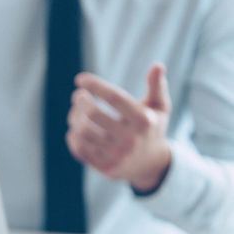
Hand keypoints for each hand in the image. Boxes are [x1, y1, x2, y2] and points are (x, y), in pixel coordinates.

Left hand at [67, 64, 171, 192]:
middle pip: (93, 114)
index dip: (94, 85)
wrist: (151, 165)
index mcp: (143, 120)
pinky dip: (73, 136)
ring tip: (75, 111)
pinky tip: (75, 128)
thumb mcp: (160, 107)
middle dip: (80, 101)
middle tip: (78, 96)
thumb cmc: (151, 128)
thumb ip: (157, 86)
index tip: (80, 79)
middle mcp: (130, 139)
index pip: (114, 97)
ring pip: (82, 132)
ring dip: (74, 118)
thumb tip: (158, 65)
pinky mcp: (105, 167)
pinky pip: (79, 149)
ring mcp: (116, 155)